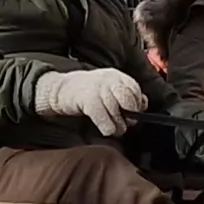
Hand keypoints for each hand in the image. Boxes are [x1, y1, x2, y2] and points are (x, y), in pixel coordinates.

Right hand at [33, 68, 149, 136]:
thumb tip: (143, 104)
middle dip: (130, 114)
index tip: (134, 112)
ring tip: (114, 128)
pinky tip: (105, 128)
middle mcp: (109, 80)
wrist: (61, 89)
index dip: (137, 103)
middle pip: (128, 99)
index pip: (135, 89)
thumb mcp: (110, 88)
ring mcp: (98, 90)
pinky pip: (105, 120)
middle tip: (126, 122)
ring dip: (119, 126)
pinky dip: (108, 128)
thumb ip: (127, 94)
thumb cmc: (89, 92)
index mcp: (116, 75)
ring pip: (118, 112)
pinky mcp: (89, 102)